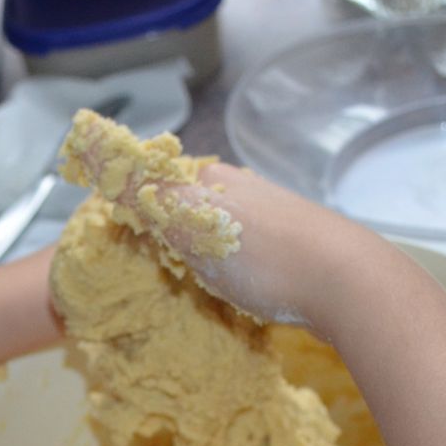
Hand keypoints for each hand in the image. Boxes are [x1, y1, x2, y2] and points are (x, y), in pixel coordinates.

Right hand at [157, 162, 390, 332]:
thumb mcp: (191, 223)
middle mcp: (250, 190)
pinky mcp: (306, 248)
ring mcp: (282, 218)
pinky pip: (261, 258)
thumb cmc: (262, 254)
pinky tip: (254, 294)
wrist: (346, 282)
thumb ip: (146, 193)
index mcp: (219, 179)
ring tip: (218, 290)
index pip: (168, 186)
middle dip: (187, 241)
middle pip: (201, 212)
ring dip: (220, 261)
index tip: (148, 250)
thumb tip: (99, 151)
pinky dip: (250, 275)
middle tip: (182, 276)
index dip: (152, 216)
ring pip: (233, 236)